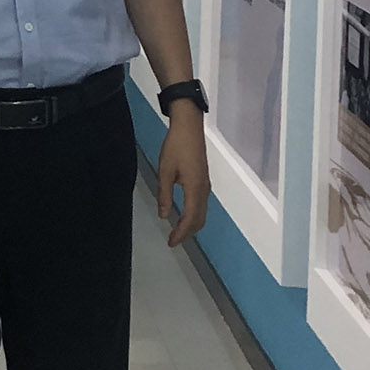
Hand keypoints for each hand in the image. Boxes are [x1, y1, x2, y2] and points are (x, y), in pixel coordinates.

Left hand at [157, 105, 210, 249]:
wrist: (189, 127)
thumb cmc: (176, 147)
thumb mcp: (165, 171)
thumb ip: (164, 195)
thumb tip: (164, 215)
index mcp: (195, 188)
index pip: (190, 219)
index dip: (181, 233)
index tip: (171, 242)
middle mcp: (204, 190)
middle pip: (199, 219)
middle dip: (187, 233)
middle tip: (173, 240)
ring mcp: (205, 185)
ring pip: (202, 213)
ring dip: (191, 225)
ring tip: (177, 231)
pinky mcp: (203, 180)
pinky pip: (201, 204)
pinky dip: (194, 215)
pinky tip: (184, 214)